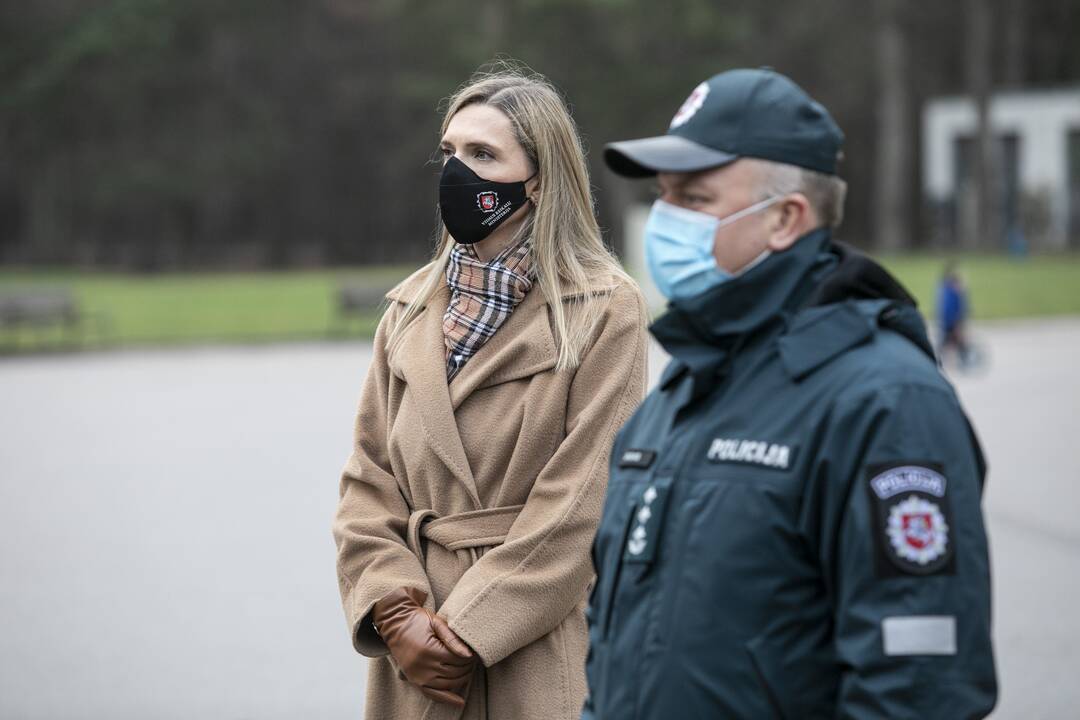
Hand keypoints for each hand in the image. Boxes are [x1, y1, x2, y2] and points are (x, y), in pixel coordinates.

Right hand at [372, 587, 475, 706]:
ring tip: (468, 669)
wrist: (395, 623)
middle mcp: (422, 666)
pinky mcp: (414, 680)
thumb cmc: (418, 620)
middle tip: (474, 660)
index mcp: (428, 650)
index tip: (475, 652)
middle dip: (468, 667)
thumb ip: (453, 639)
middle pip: (454, 672)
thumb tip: (469, 654)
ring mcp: (417, 676)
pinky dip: (447, 699)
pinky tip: (459, 701)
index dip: (470, 657)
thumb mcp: (437, 623)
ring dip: (461, 679)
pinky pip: (432, 694)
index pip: (457, 659)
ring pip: (447, 684)